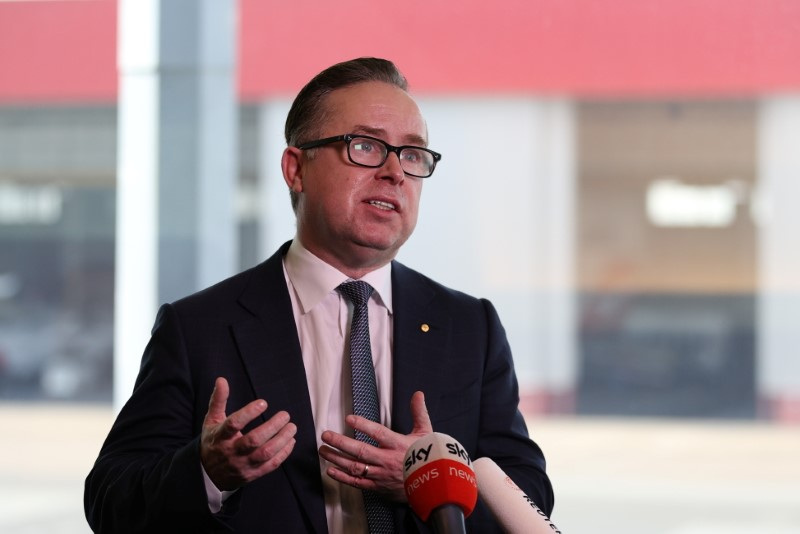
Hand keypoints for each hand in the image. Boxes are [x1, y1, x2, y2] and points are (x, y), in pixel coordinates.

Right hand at [200, 377, 296, 490]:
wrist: (209, 474)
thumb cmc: (213, 441)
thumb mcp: (211, 421)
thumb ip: (218, 400)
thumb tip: (222, 380)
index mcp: (220, 436)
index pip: (233, 424)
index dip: (248, 413)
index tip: (263, 403)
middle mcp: (231, 452)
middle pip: (253, 440)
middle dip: (272, 427)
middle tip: (285, 415)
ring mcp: (242, 464)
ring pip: (265, 454)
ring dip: (282, 440)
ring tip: (292, 427)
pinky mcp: (252, 474)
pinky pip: (271, 465)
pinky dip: (283, 453)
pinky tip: (291, 441)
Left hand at [318, 391, 432, 501]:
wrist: (434, 486)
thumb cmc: (429, 457)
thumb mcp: (426, 432)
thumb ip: (419, 412)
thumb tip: (418, 394)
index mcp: (398, 445)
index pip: (378, 433)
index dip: (363, 426)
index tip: (349, 419)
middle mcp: (387, 460)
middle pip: (360, 451)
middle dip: (340, 442)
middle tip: (325, 435)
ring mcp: (381, 475)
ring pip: (355, 467)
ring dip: (337, 458)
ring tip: (323, 450)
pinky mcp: (378, 488)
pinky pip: (357, 483)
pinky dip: (342, 477)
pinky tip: (331, 470)